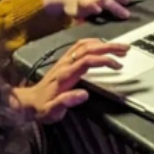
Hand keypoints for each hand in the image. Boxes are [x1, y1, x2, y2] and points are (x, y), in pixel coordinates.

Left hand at [13, 38, 128, 123]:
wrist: (27, 102)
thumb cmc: (41, 108)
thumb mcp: (52, 111)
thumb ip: (66, 102)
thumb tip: (84, 95)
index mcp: (65, 75)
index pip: (87, 61)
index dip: (103, 60)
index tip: (118, 65)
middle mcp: (65, 64)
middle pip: (88, 49)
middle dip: (109, 47)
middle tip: (126, 49)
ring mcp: (64, 61)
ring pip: (84, 44)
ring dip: (103, 43)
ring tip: (118, 47)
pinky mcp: (64, 60)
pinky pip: (79, 45)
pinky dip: (94, 42)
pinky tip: (102, 45)